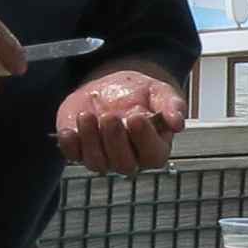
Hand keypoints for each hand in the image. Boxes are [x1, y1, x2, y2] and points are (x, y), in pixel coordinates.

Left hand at [57, 70, 185, 174]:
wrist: (111, 85)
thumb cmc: (139, 92)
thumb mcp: (160, 92)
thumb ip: (172, 105)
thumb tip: (178, 122)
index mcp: (154, 147)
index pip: (153, 155)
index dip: (144, 138)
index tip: (137, 116)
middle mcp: (129, 158)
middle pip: (124, 162)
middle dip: (115, 139)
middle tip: (110, 116)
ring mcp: (103, 157)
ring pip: (97, 162)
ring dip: (90, 140)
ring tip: (87, 115)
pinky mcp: (79, 150)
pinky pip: (72, 155)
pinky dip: (69, 144)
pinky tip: (70, 129)